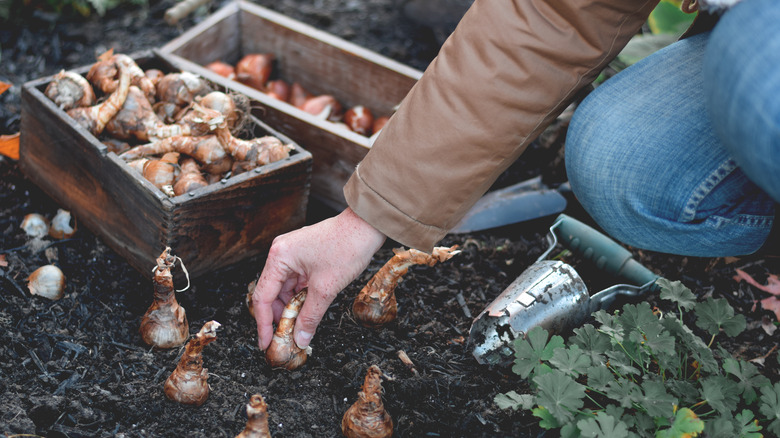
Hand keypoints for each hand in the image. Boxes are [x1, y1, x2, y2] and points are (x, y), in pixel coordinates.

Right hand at [252, 207, 385, 349]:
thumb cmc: (347, 247)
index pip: (262, 297)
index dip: (263, 324)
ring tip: (299, 325)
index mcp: (279, 257)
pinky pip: (296, 281)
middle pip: (271, 292)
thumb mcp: (326, 288)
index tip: (266, 343)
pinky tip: (307, 309)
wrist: (367, 226)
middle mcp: (281, 253)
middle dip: (279, 316)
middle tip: (285, 337)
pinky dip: (300, 296)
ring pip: (284, 288)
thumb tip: (300, 338)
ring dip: (291, 307)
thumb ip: (310, 316)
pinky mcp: (304, 254)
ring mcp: (292, 252)